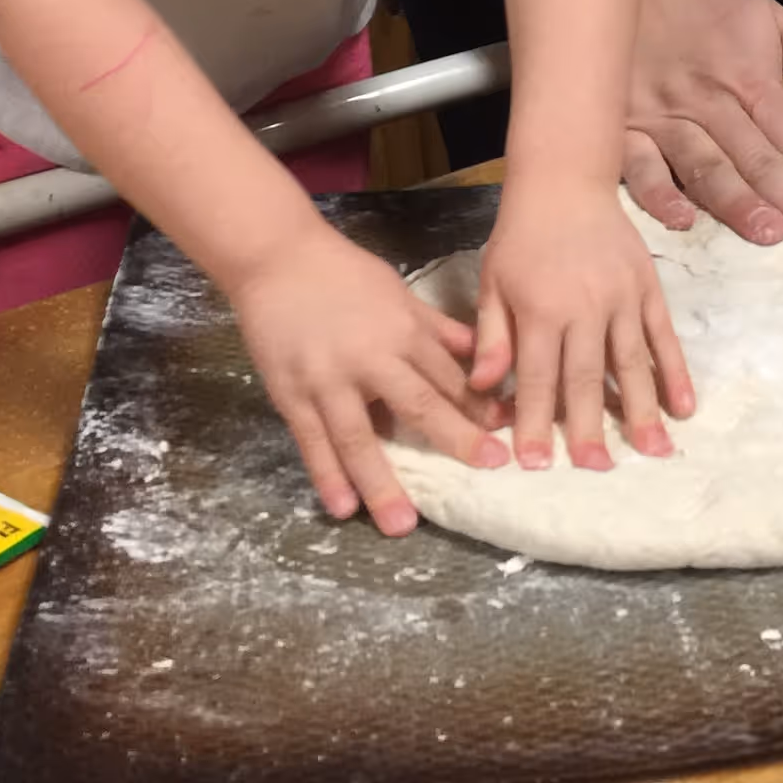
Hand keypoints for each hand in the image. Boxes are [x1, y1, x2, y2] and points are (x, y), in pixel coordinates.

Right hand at [228, 221, 508, 529]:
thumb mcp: (398, 293)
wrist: (277, 258)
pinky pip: (313, 441)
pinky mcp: (292, 393)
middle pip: (418, 405)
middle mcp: (370, 357)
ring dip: (382, 482)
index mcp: (401, 330)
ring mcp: (328, 379)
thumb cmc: (343, 273)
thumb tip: (482, 357)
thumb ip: (437, 329)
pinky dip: (328, 475)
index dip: (479, 410)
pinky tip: (343, 507)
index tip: (505, 440)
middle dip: (455, 440)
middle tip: (488, 472)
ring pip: (359, 437)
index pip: (448, 377)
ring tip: (403, 524)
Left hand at [471, 177, 695, 470]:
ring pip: (632, 362)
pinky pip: (664, 336)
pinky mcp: (648, 288)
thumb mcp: (492, 282)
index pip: (538, 376)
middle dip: (590, 427)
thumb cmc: (521, 236)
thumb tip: (483, 389)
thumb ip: (491, 337)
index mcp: (541, 308)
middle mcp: (585, 307)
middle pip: (587, 377)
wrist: (565, 180)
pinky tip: (684, 406)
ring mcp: (622, 298)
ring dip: (643, 410)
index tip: (535, 465)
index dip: (536, 422)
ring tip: (654, 452)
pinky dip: (675, 371)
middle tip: (596, 470)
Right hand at [621, 0, 782, 250]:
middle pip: (755, 158)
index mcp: (749, 80)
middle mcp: (709, 103)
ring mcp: (663, 118)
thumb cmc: (708, 10)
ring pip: (705, 166)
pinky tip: (681, 219)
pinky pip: (638, 166)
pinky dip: (658, 193)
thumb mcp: (773, 19)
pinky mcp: (623, 129)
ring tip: (768, 233)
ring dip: (737, 202)